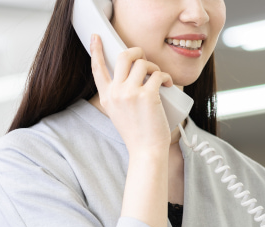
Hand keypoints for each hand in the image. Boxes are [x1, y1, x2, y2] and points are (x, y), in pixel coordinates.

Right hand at [90, 34, 173, 155]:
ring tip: (160, 79)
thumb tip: (135, 71)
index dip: (96, 50)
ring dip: (155, 67)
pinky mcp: (146, 95)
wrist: (146, 151)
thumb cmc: (138, 133)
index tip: (96, 37)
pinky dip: (166, 77)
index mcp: (106, 97)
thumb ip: (121, 94)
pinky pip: (158, 74)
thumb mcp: (120, 112)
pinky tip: (169, 85)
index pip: (97, 69)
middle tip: (146, 60)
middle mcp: (115, 93)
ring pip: (143, 63)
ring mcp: (129, 93)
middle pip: (123, 56)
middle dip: (138, 52)